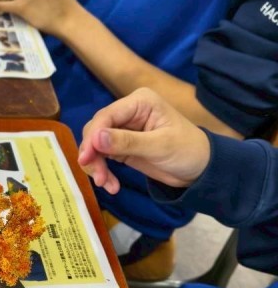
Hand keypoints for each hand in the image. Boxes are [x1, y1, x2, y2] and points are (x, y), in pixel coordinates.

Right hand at [78, 88, 210, 194]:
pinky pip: (102, 156)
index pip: (107, 116)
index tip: (86, 158)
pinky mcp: (121, 147)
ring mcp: (123, 129)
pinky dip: (102, 170)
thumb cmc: (188, 151)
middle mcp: (128, 112)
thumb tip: (95, 138)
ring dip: (96, 165)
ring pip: (95, 144)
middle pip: (96, 130)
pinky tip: (111, 185)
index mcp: (139, 102)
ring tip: (105, 184)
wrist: (201, 169)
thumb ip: (127, 142)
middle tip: (99, 178)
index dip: (93, 136)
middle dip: (94, 154)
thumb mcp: (159, 146)